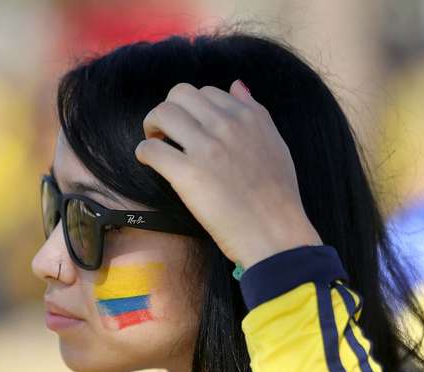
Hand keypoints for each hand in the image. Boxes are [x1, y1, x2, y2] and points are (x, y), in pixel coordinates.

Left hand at [136, 80, 321, 267]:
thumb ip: (256, 112)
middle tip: (165, 132)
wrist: (275, 233)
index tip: (189, 126)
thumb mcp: (276, 144)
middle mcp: (226, 126)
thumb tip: (237, 85)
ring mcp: (206, 148)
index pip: (207, 92)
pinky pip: (151, 149)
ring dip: (152, 127)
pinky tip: (151, 163)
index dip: (193, 108)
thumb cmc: (278, 195)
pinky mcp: (187, 174)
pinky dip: (144, 153)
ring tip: (157, 144)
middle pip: (180, 94)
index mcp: (248, 117)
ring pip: (162, 113)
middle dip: (168, 110)